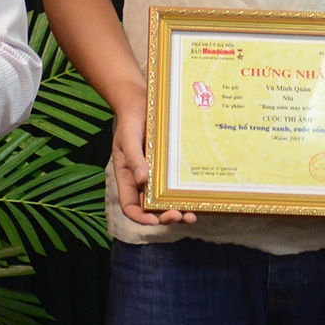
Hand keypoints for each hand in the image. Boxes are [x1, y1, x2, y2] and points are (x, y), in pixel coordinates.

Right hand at [110, 112, 196, 227]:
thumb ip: (134, 158)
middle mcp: (142, 181)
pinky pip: (177, 184)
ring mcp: (157, 175)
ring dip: (179, 210)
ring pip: (167, 200)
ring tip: (192, 215)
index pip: (130, 207)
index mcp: (127, 178)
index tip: (154, 221)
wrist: (141, 103)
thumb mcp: (128, 138)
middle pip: (151, 209)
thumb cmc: (130, 121)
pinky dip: (186, 194)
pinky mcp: (170, 167)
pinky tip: (198, 196)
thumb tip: (141, 180)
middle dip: (164, 216)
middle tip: (178, 216)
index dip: (140, 218)